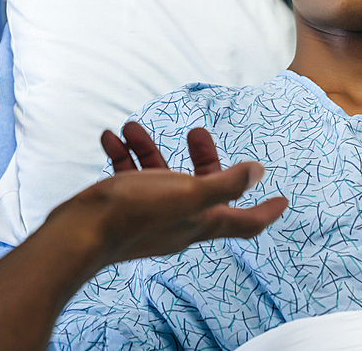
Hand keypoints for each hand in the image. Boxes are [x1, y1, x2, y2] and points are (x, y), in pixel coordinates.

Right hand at [82, 122, 287, 264]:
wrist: (78, 235)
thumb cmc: (134, 215)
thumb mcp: (186, 193)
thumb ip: (224, 184)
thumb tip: (259, 172)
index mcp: (200, 222)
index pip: (245, 223)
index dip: (266, 212)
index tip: (283, 200)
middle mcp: (179, 221)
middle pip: (203, 188)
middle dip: (203, 158)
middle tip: (196, 133)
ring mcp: (151, 216)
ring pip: (159, 176)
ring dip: (149, 148)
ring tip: (132, 127)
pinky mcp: (124, 209)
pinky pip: (129, 177)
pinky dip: (123, 156)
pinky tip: (111, 138)